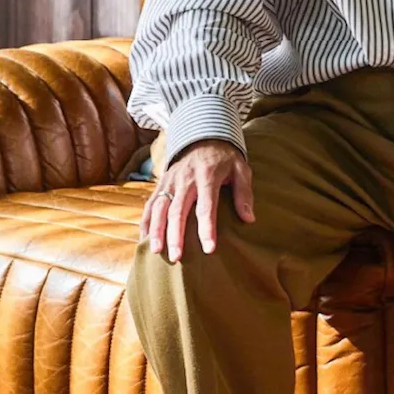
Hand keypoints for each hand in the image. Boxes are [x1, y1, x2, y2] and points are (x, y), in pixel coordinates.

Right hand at [140, 139, 254, 262]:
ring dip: (157, 229)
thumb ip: (244, 193)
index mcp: (208, 175)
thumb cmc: (225, 158)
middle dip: (175, 235)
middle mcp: (186, 179)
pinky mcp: (162, 183)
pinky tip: (145, 238)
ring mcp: (171, 181)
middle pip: (178, 210)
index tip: (209, 248)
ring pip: (160, 207)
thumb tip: (249, 218)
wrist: (203, 136)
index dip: (207, 228)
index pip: (206, 206)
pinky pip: (151, 203)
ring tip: (156, 251)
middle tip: (176, 257)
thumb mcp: (241, 169)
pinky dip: (146, 221)